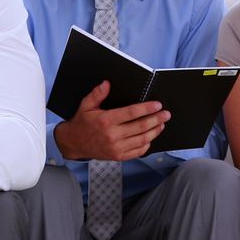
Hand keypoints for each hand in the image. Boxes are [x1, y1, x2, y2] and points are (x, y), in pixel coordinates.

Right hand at [54, 80, 170, 160]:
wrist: (74, 143)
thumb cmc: (82, 123)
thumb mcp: (86, 106)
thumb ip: (97, 94)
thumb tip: (107, 83)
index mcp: (106, 121)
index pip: (131, 113)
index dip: (147, 108)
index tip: (157, 105)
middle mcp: (112, 135)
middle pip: (140, 126)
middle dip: (156, 119)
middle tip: (166, 114)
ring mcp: (116, 148)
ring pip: (141, 139)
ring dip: (154, 131)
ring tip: (162, 124)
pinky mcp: (118, 156)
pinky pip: (137, 151)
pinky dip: (146, 145)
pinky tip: (151, 137)